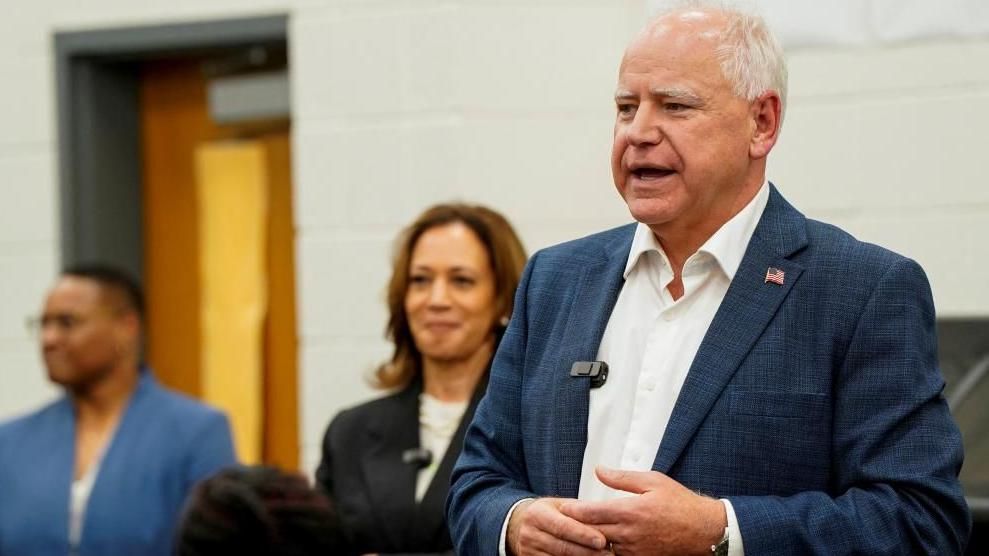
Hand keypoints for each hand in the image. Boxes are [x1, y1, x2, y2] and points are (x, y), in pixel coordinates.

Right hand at [507, 497, 611, 555]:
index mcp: (537, 514)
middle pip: (563, 547)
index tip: (602, 541)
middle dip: (588, 552)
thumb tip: (604, 517)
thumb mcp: (559, 506)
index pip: (562, 526)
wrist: (520, 526)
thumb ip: (578, 511)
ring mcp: (529, 551)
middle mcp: (530, 534)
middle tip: (609, 554)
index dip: (582, 535)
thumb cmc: (546, 514)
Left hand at [559, 467, 725, 555]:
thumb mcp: (652, 481)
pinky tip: (599, 542)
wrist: (704, 531)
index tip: (562, 507)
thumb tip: (599, 470)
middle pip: (591, 532)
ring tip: (576, 531)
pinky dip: (605, 549)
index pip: (591, 513)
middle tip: (562, 520)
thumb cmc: (680, 504)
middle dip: (575, 526)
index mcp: (630, 511)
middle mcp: (629, 534)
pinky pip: (615, 555)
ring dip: (589, 539)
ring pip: (601, 546)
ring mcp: (633, 550)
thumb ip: (622, 478)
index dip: (573, 511)